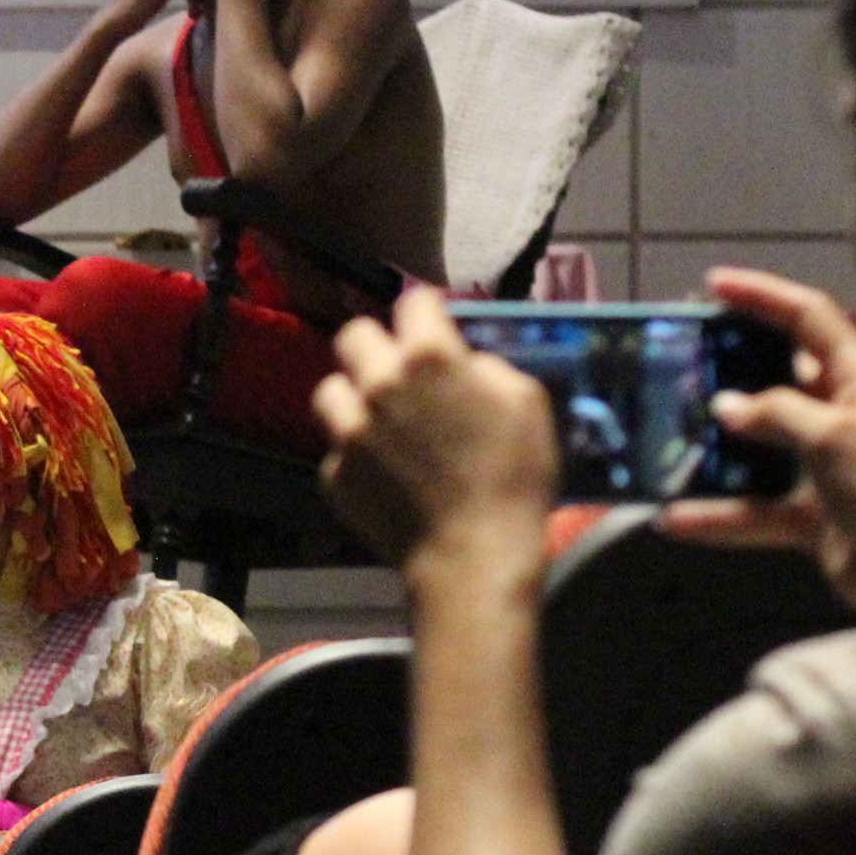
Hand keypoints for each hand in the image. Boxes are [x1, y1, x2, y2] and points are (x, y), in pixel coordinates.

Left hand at [316, 287, 558, 586]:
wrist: (473, 553)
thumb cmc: (514, 474)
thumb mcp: (525, 401)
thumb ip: (485, 366)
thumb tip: (463, 361)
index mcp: (428, 356)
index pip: (412, 301)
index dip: (426, 311)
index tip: (433, 325)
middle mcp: (378, 384)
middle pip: (353, 335)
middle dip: (376, 344)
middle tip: (397, 368)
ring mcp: (348, 430)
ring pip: (330, 390)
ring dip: (353, 397)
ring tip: (378, 418)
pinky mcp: (334, 473)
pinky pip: (337, 448)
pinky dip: (356, 453)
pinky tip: (383, 471)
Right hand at [658, 267, 855, 622]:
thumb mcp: (834, 435)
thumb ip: (777, 413)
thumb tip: (727, 407)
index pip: (808, 318)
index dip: (763, 296)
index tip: (713, 286)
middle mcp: (838, 412)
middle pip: (774, 379)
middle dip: (726, 372)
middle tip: (677, 365)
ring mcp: (821, 465)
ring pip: (755, 448)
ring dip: (712, 451)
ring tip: (663, 441)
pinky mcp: (808, 514)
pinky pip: (751, 510)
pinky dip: (716, 516)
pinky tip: (674, 518)